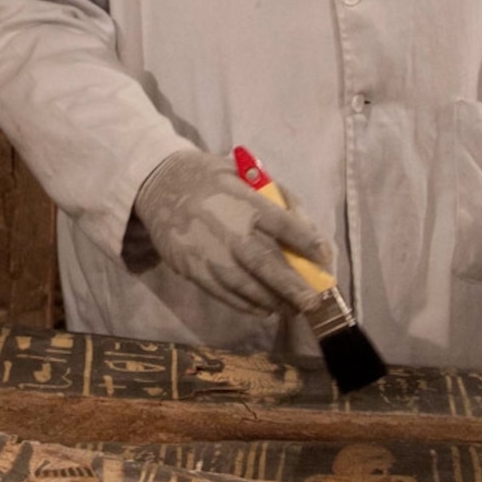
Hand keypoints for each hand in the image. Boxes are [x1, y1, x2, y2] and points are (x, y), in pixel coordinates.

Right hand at [128, 148, 331, 316]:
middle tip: (313, 302)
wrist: (156, 184)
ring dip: (270, 300)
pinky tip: (261, 309)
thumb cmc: (209, 178)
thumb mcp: (243, 172)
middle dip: (292, 286)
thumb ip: (275, 196)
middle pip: (265, 263)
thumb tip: (305, 226)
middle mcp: (227, 229)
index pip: (283, 225)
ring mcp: (208, 252)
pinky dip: (244, 304)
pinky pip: (222, 292)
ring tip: (291, 309)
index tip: (325, 257)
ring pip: (245, 285)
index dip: (307, 242)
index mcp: (243, 201)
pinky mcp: (191, 268)